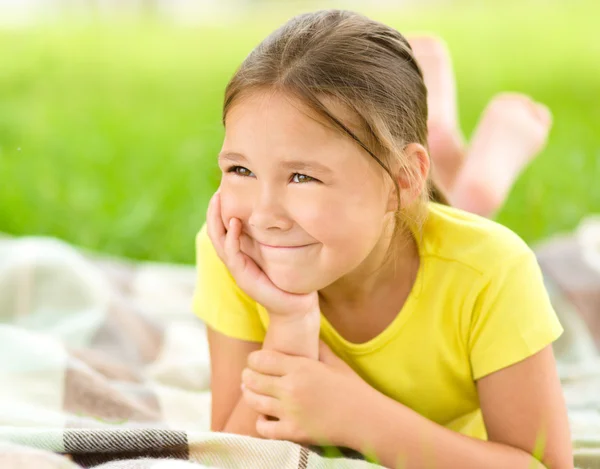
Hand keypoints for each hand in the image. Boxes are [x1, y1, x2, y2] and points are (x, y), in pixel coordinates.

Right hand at [206, 190, 318, 317]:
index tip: (223, 190)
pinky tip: (235, 224)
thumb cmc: (292, 280)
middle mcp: (237, 261)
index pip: (224, 230)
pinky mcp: (245, 278)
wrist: (296, 308)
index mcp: (243, 254)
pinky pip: (233, 255)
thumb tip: (284, 212)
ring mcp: (238, 270)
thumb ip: (277, 237)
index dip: (220, 211)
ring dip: (217, 221)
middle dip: (213, 212)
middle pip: (216, 233)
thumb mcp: (283, 253)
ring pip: (219, 242)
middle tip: (216, 191)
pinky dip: (232, 239)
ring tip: (217, 201)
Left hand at [241, 340, 374, 446]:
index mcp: (301, 367)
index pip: (261, 359)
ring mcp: (291, 412)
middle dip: (248, 376)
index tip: (255, 361)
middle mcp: (292, 388)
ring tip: (251, 392)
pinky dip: (260, 421)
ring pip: (254, 402)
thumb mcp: (333, 362)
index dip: (253, 359)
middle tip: (249, 376)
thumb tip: (306, 334)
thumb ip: (316, 347)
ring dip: (250, 396)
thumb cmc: (352, 388)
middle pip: (252, 379)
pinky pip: (263, 427)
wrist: (367, 419)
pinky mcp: (293, 432)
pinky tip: (266, 416)